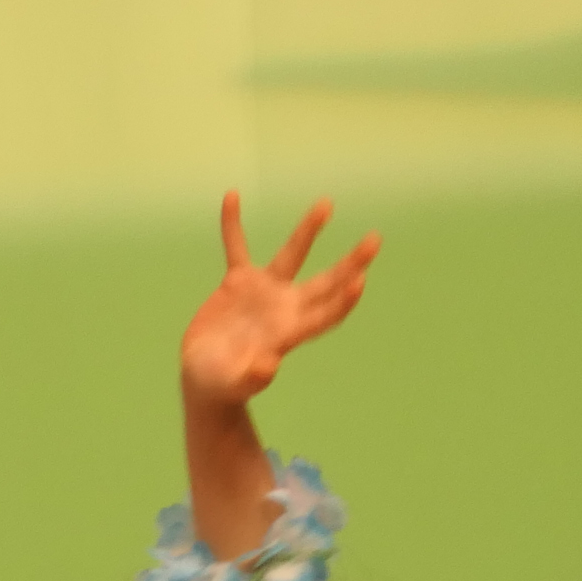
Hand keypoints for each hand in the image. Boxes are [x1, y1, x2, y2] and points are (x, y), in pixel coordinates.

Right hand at [183, 192, 377, 408]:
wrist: (206, 374)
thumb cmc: (223, 384)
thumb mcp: (234, 384)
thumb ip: (252, 378)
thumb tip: (269, 367)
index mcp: (288, 333)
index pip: (324, 314)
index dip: (342, 301)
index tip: (360, 282)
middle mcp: (285, 307)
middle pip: (325, 282)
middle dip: (350, 263)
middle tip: (375, 240)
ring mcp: (264, 291)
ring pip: (292, 255)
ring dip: (308, 230)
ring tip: (325, 204)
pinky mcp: (238, 282)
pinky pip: (236, 247)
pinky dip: (233, 225)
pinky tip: (233, 196)